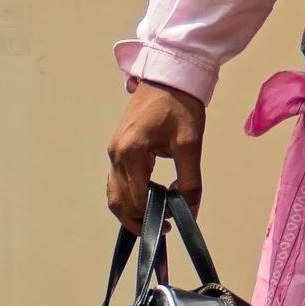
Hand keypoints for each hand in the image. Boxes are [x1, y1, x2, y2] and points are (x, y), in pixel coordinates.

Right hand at [105, 82, 205, 230]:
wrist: (170, 77)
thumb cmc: (180, 106)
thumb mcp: (190, 145)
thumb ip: (190, 181)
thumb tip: (189, 210)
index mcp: (131, 152)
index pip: (135, 199)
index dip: (152, 216)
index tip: (172, 223)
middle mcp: (116, 154)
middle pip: (118, 201)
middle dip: (138, 220)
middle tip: (163, 228)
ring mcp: (114, 151)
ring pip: (114, 193)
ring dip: (130, 210)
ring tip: (156, 218)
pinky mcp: (119, 148)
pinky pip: (117, 180)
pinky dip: (128, 196)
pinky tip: (148, 200)